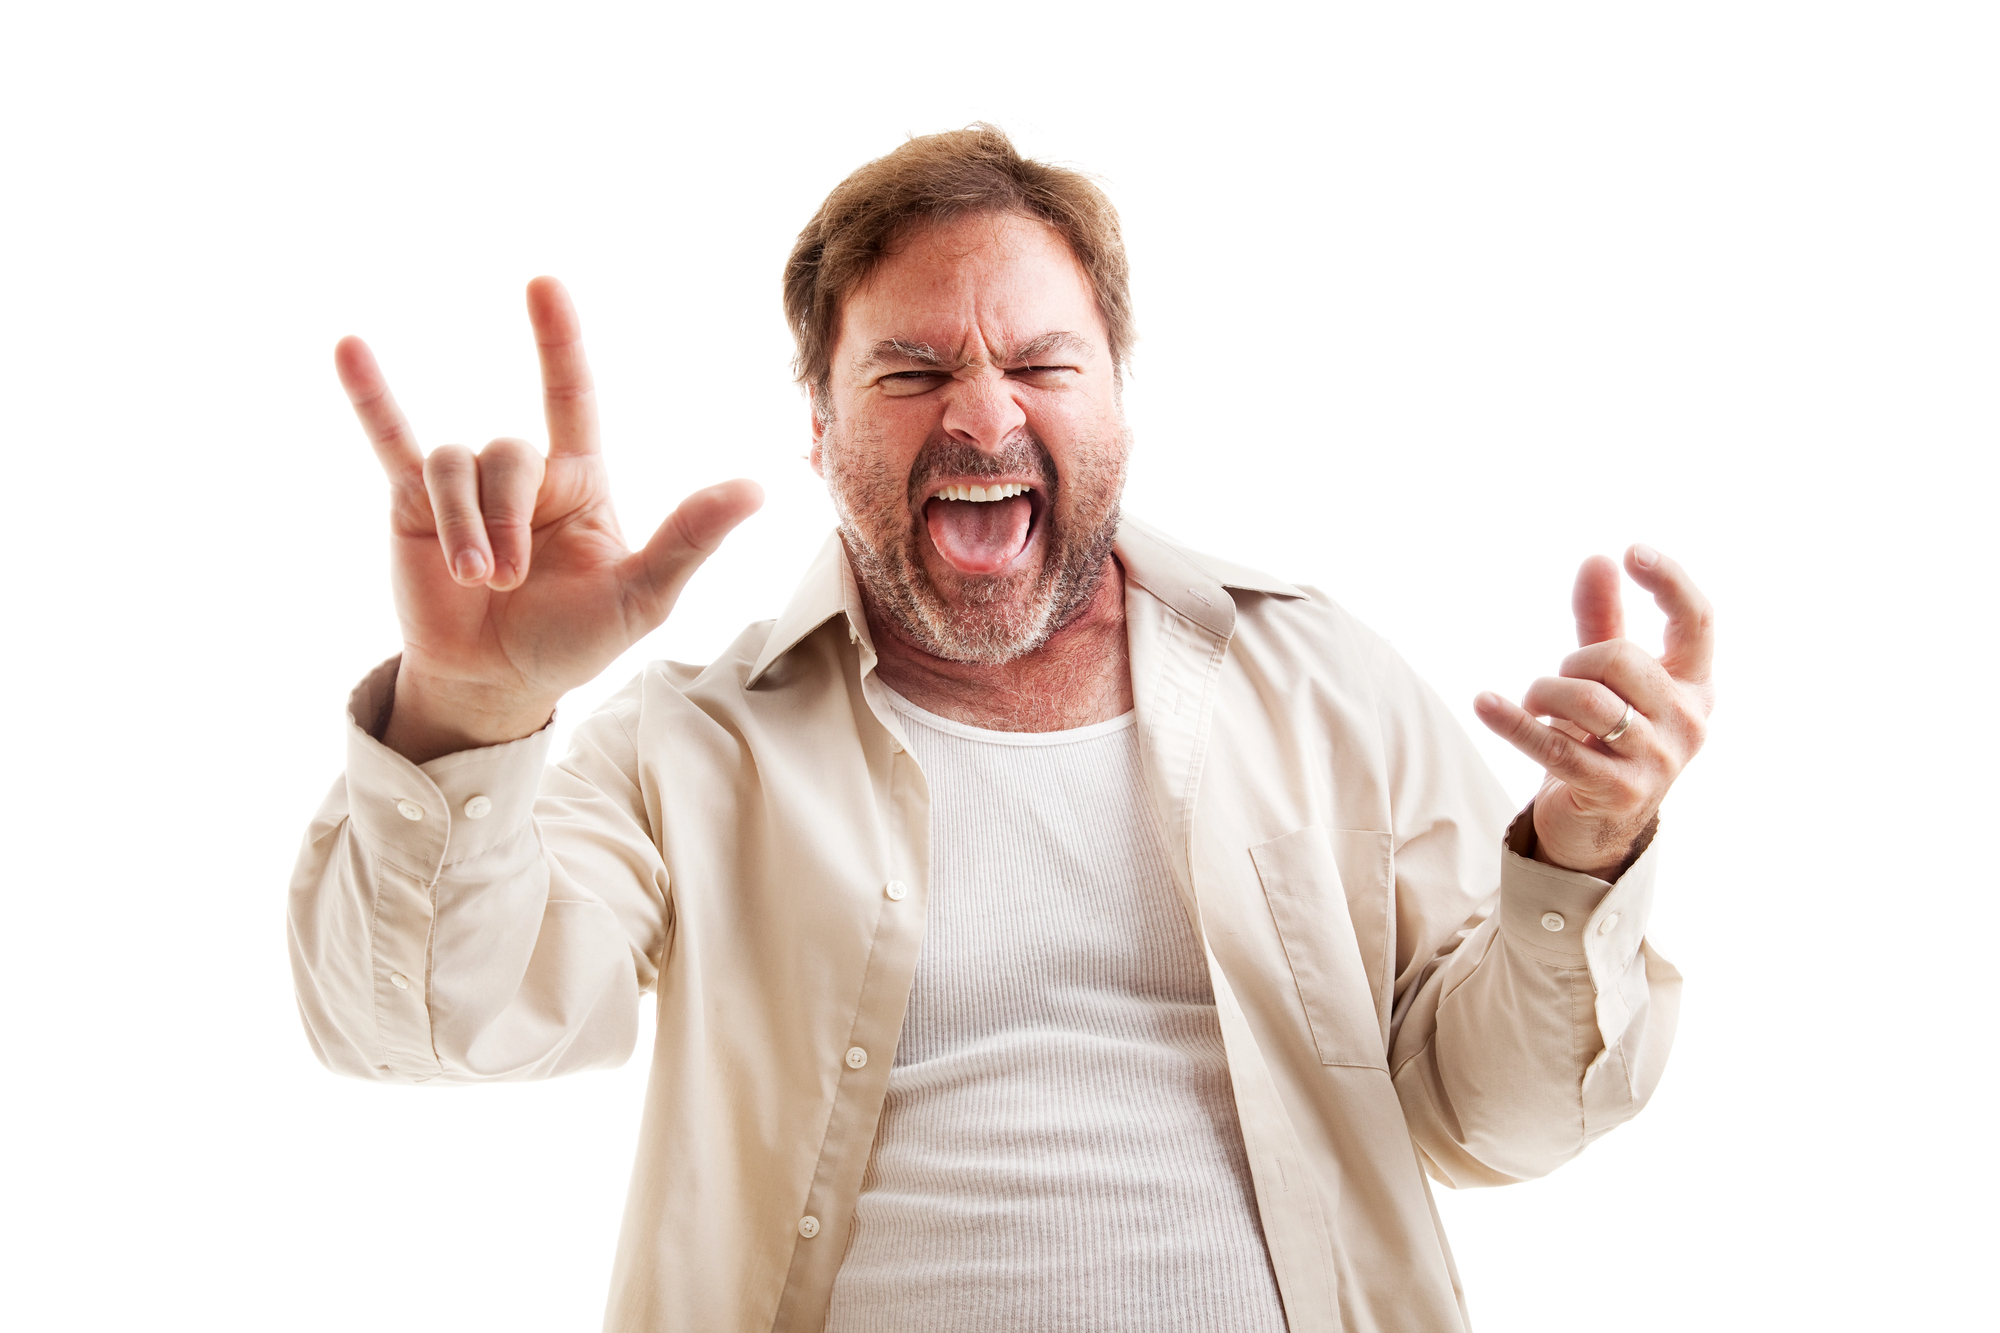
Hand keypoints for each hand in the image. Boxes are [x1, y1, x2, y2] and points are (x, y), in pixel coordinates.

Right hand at [335, 276, 762, 762]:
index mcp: (579, 479)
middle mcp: (523, 474)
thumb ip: (690, 539)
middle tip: (508, 581)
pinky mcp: (413, 507)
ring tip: (474, 580)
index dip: (557, 341)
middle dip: (504, 518)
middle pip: (508, 454)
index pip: (570, 394)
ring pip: (454, 465)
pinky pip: (392, 442)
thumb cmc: (575, 639)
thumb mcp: (641, 597)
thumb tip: (756, 488)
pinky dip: (372, 399)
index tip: (543, 285)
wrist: (497, 683)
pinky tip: (350, 350)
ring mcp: (464, 487)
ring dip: (465, 524)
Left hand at [1473, 545, 1714, 879]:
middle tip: (1559, 683)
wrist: (1598, 825)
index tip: (1632, 552)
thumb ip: (1604, 621)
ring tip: (1536, 705)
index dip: (1670, 582)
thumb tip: (1599, 559)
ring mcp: (1656, 761)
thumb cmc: (1607, 739)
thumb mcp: (1609, 678)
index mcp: (1695, 687)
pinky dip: (1512, 721)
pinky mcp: (1615, 791)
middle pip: (1621, 658)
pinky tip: (1484, 703)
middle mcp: (1688, 722)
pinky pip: (1554, 745)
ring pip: (1588, 699)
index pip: (1697, 622)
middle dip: (1575, 661)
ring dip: (1544, 694)